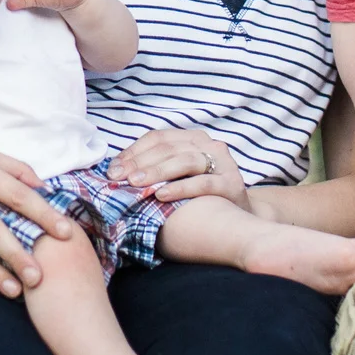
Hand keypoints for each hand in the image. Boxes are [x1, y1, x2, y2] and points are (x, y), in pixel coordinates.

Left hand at [109, 128, 249, 211]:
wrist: (240, 217)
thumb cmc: (202, 196)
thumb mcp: (178, 176)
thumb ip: (155, 169)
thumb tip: (117, 171)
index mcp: (193, 138)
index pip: (158, 138)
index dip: (133, 151)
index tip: (113, 169)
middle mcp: (209, 145)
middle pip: (168, 148)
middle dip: (140, 163)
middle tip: (118, 177)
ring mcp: (223, 163)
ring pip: (185, 161)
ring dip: (156, 172)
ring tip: (135, 184)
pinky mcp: (232, 183)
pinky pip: (203, 183)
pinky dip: (180, 188)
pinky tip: (161, 195)